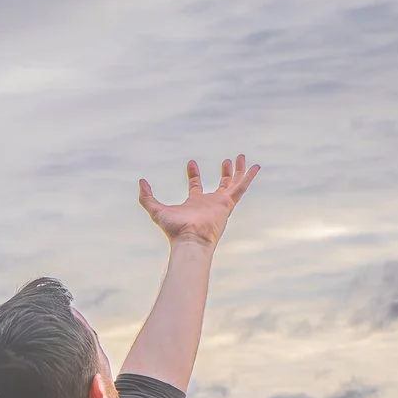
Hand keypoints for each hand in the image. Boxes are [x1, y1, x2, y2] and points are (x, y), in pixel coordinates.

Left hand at [138, 155, 261, 249]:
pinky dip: (249, 177)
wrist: (189, 240)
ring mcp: (221, 203)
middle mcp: (210, 203)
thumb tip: (141, 182)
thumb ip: (146, 197)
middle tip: (227, 160)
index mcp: (195, 203)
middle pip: (220, 185)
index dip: (193, 174)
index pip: (196, 185)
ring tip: (241, 157)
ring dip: (238, 171)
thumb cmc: (174, 229)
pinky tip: (255, 166)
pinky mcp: (228, 203)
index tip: (191, 163)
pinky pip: (242, 187)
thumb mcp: (155, 210)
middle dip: (224, 173)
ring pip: (233, 183)